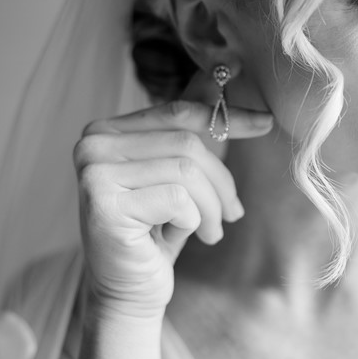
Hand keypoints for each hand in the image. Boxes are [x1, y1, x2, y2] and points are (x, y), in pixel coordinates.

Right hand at [73, 99, 272, 319]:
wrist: (130, 292)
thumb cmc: (157, 232)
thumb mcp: (179, 173)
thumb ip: (192, 122)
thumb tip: (224, 66)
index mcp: (106, 130)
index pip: (178, 112)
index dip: (227, 117)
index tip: (265, 122)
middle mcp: (92, 144)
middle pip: (187, 142)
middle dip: (222, 181)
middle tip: (231, 214)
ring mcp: (93, 171)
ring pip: (187, 170)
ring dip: (212, 206)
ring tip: (211, 230)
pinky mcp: (104, 202)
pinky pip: (177, 198)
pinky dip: (194, 221)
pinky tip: (187, 239)